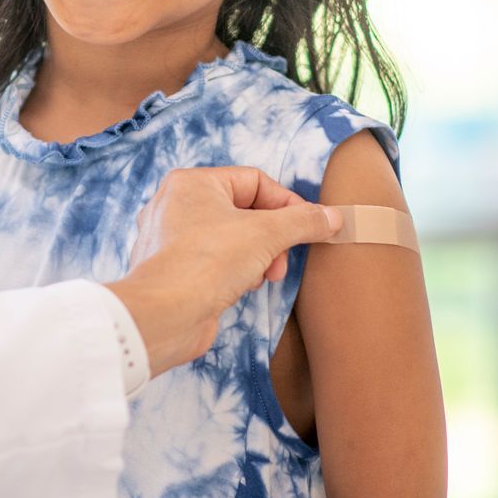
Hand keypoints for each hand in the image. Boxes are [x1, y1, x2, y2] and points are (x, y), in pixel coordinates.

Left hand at [106, 166, 340, 376]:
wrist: (164, 316)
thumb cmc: (207, 263)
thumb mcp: (266, 234)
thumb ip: (302, 222)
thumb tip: (332, 217)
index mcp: (193, 183)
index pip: (254, 181)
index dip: (286, 203)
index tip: (308, 227)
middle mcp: (176, 204)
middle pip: (244, 210)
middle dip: (272, 237)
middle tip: (280, 261)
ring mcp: (171, 239)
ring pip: (231, 238)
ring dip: (257, 256)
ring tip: (261, 277)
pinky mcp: (174, 270)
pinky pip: (215, 261)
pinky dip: (235, 271)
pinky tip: (241, 287)